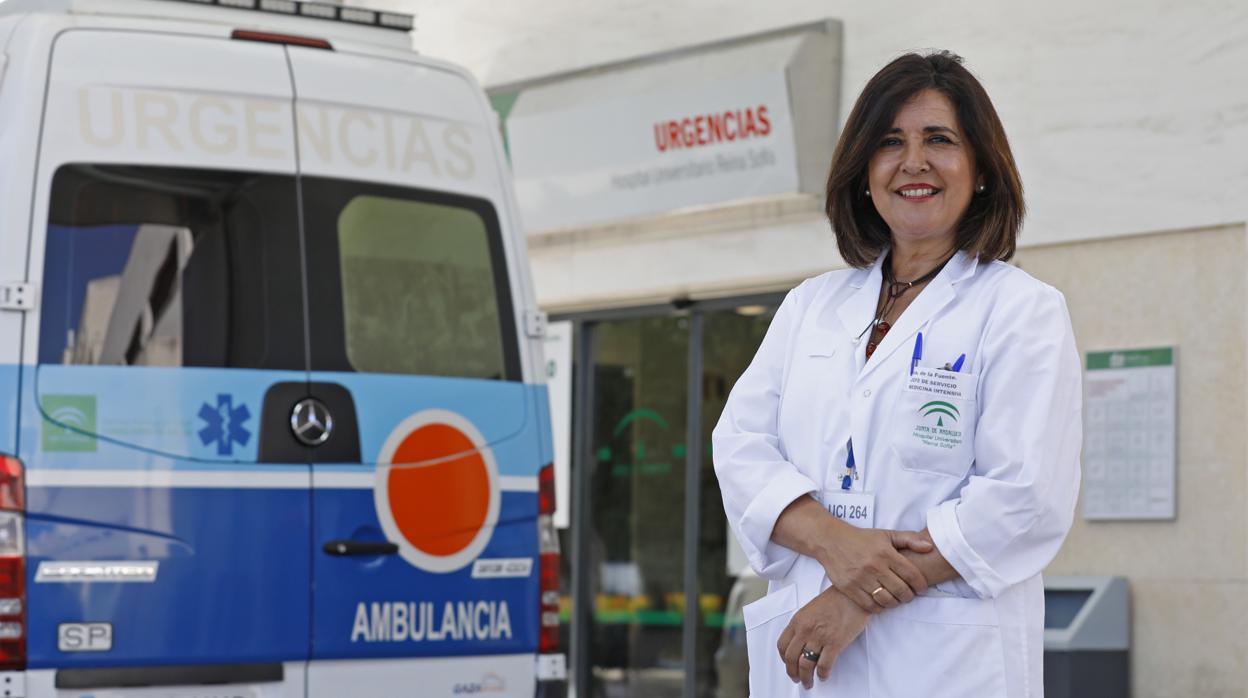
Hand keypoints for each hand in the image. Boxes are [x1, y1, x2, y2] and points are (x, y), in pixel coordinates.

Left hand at [776, 586, 869, 688]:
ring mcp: (819, 637)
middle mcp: (805, 629)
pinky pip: (824, 665)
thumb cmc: (834, 600)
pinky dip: (822, 674)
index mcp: (797, 621)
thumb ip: (803, 625)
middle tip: (797, 679)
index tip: (788, 664)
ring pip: (805, 664)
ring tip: (808, 682)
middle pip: (791, 658)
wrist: (852, 595)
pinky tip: (823, 676)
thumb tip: (801, 644)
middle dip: (792, 672)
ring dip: (806, 677)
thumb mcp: (810, 610)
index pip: (782, 645)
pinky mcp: (835, 643)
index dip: (784, 659)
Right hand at [815, 521, 933, 611]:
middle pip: (901, 590)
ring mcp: (860, 578)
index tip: (921, 588)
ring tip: (895, 599)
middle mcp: (874, 566)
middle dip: (909, 596)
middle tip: (909, 596)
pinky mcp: (849, 587)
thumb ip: (909, 539)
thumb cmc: (861, 539)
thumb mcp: (886, 534)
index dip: (920, 585)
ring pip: (886, 600)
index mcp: (886, 553)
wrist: (830, 541)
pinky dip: (878, 607)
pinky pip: (869, 605)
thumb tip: (929, 546)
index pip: (911, 575)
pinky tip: (880, 602)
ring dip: (894, 603)